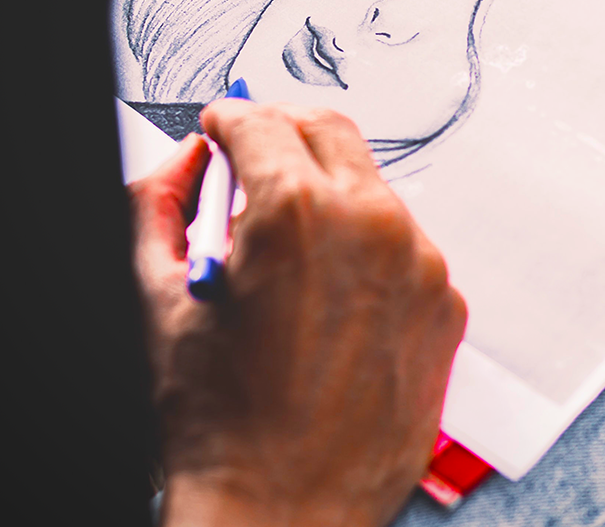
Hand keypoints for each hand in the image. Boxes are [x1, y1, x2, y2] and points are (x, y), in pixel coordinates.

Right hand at [131, 103, 466, 526]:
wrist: (284, 513)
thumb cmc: (221, 423)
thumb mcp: (159, 298)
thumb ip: (162, 202)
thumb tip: (188, 160)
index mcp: (297, 213)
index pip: (262, 119)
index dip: (227, 118)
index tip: (220, 127)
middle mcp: (372, 225)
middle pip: (328, 128)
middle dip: (282, 131)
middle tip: (254, 158)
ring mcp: (420, 262)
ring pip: (369, 185)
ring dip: (327, 194)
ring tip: (289, 253)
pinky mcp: (446, 300)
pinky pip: (404, 243)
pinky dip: (366, 248)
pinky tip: (331, 296)